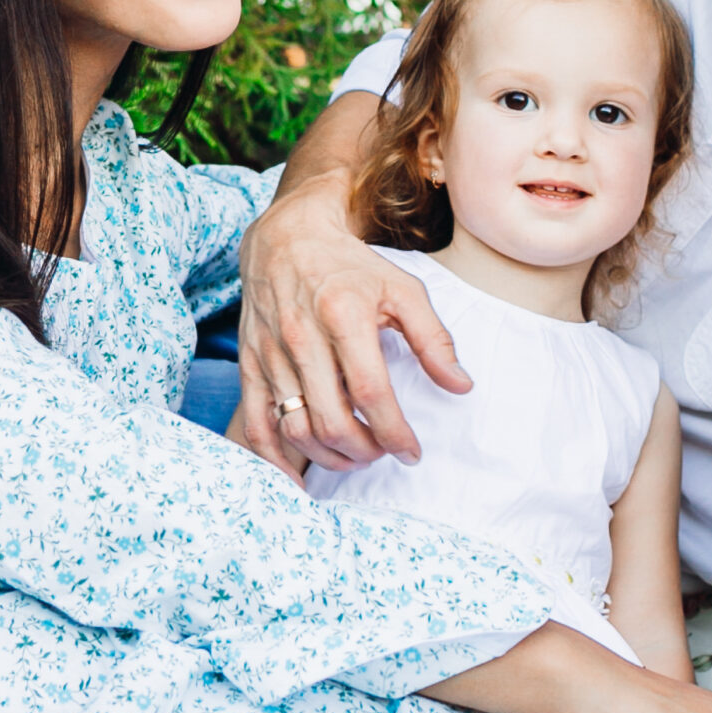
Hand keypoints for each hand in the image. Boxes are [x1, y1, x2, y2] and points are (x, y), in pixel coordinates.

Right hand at [235, 176, 465, 470]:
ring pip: (296, 428)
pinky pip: (256, 423)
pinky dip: (274, 458)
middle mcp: (302, 336)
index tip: (412, 452)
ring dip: (330, 456)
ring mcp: (270, 353)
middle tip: (383, 453)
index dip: (394, 432)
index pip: (371, 393)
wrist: (286, 237)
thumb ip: (434, 340)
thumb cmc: (351, 266)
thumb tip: (461, 386)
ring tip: (355, 456)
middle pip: (332, 420)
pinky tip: (299, 475)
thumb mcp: (403, 289)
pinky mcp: (250, 363)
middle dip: (364, 451)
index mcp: (344, 316)